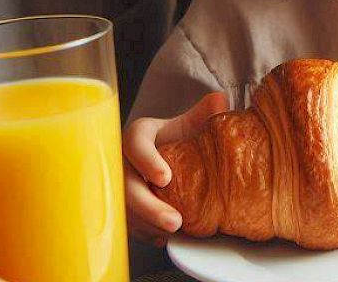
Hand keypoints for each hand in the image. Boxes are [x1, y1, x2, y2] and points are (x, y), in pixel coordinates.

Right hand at [123, 91, 227, 244]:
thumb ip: (205, 113)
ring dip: (146, 224)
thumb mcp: (190, 123)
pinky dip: (144, 232)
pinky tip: (162, 238)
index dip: (147, 160)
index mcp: (138, 135)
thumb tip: (220, 100)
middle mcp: (122, 160)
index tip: (166, 178)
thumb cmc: (177, 139)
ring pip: (124, 209)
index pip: (135, 143)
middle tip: (175, 222)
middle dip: (148, 207)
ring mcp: (117, 186)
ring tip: (172, 234)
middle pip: (125, 185)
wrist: (166, 156)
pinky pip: (126, 223)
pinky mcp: (121, 207)